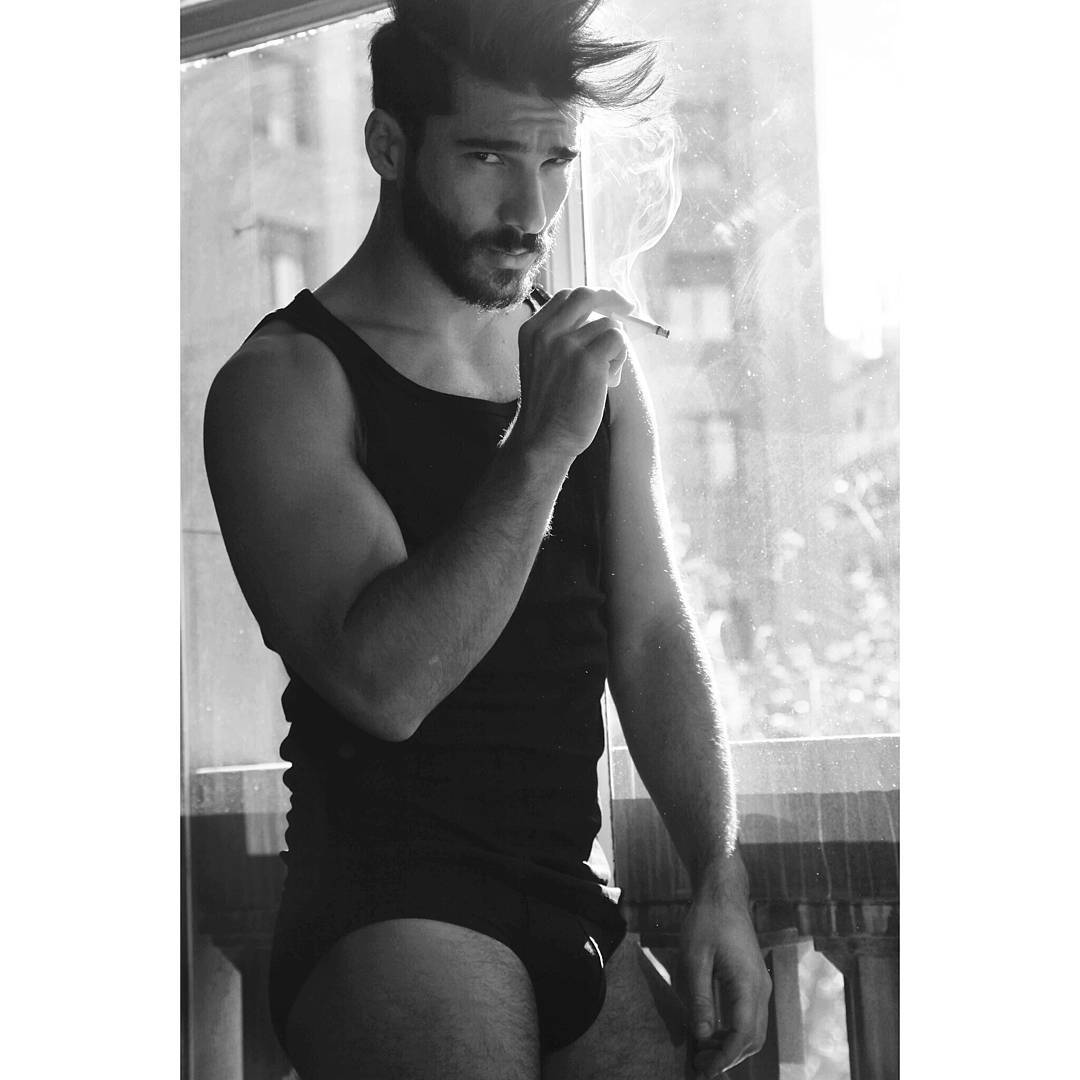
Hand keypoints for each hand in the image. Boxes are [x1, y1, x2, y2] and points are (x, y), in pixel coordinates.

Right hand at [511, 286, 632, 459]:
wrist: (544, 438)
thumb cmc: (549, 406)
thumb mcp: (542, 362)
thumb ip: (561, 337)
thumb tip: (603, 316)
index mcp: (532, 330)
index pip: (566, 297)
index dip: (591, 299)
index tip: (607, 304)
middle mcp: (546, 332)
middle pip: (586, 296)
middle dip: (611, 300)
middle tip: (628, 309)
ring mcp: (566, 344)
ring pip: (608, 324)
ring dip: (614, 348)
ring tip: (603, 375)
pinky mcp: (588, 359)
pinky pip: (618, 340)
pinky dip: (619, 359)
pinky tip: (608, 380)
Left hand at [678, 896, 771, 1078]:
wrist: (723, 894)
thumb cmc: (706, 922)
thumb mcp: (694, 959)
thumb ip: (699, 1000)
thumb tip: (702, 1038)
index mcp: (747, 984)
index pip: (742, 1036)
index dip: (723, 1058)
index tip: (702, 1071)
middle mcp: (761, 989)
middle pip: (752, 1039)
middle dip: (727, 1057)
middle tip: (698, 1065)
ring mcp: (760, 985)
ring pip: (754, 1031)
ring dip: (731, 1046)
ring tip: (702, 1052)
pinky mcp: (754, 982)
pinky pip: (750, 1017)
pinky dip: (734, 1032)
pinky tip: (712, 1032)